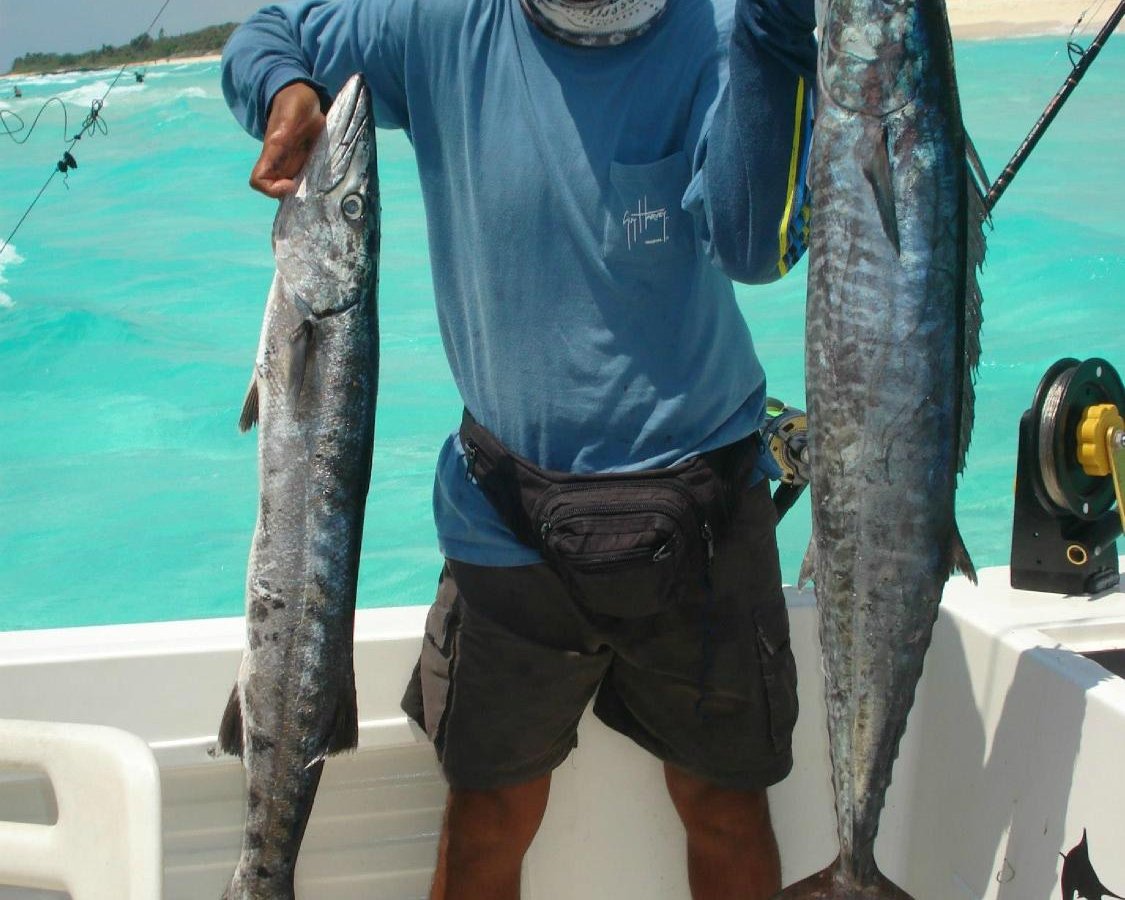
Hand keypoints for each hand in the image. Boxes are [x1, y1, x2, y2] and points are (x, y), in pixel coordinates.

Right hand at [250, 81, 325, 197]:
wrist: (303, 103)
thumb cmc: (293, 106)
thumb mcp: (290, 115)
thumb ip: (286, 127)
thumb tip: (281, 140)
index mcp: (272, 154)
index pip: (259, 180)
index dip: (271, 189)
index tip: (292, 185)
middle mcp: (281, 165)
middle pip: (279, 193)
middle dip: (295, 198)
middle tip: (314, 193)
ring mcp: (294, 166)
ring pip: (294, 192)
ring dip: (308, 195)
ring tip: (325, 191)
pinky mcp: (308, 165)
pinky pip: (310, 184)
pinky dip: (320, 187)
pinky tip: (332, 183)